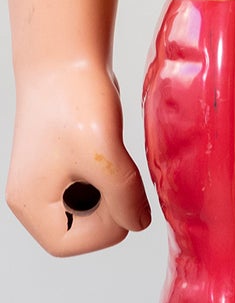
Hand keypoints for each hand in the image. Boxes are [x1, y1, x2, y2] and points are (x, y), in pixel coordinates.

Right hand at [6, 60, 150, 256]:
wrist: (66, 57)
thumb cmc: (73, 99)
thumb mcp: (104, 156)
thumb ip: (123, 197)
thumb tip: (138, 224)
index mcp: (30, 201)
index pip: (68, 245)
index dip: (104, 231)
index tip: (126, 202)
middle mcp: (33, 195)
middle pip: (79, 231)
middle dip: (109, 210)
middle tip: (121, 175)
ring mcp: (48, 180)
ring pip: (89, 208)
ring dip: (111, 192)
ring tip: (114, 158)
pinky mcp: (64, 164)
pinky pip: (92, 187)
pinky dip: (109, 176)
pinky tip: (112, 150)